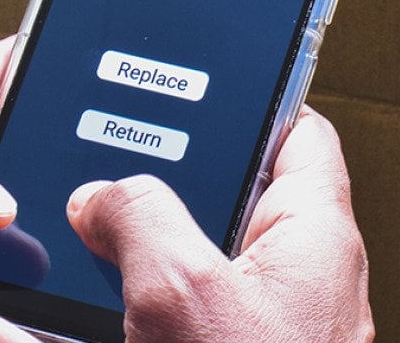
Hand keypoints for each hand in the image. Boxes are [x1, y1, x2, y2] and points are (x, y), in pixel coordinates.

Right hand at [64, 106, 373, 342]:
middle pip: (233, 196)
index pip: (298, 130)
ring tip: (89, 249)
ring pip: (197, 263)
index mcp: (316, 236)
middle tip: (112, 180)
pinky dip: (137, 311)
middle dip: (168, 187)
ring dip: (143, 258)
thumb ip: (141, 218)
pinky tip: (83, 318)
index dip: (249, 99)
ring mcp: (270, 322)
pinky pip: (181, 315)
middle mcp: (302, 279)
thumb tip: (103, 197)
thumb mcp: (180, 291)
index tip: (198, 81)